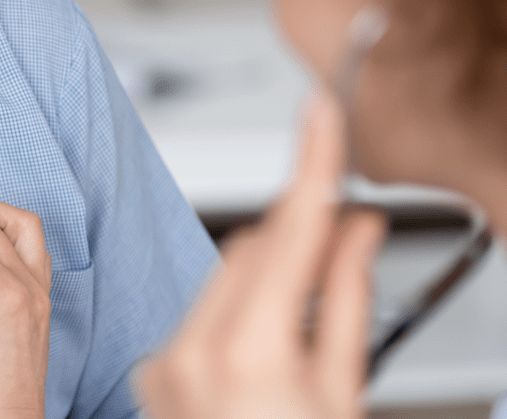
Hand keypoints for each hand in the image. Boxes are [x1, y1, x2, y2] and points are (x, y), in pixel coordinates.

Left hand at [137, 93, 388, 418]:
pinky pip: (196, 316)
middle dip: (294, 240)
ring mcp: (164, 365)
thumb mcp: (340, 390)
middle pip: (250, 250)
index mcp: (247, 351)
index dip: (309, 167)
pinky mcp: (153, 374)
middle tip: (340, 245)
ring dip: (262, 280)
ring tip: (298, 325)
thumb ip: (344, 301)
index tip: (319, 117)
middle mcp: (190, 350)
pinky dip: (230, 315)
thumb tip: (354, 232)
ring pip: (220, 279)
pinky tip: (255, 351)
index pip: (288, 233)